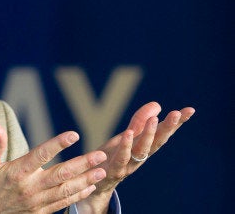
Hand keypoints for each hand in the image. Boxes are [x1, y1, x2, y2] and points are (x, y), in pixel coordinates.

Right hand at [0, 124, 107, 213]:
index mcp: (16, 172)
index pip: (41, 155)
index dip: (58, 143)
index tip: (74, 134)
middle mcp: (29, 188)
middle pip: (61, 174)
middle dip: (83, 164)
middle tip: (101, 155)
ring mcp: (35, 202)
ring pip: (66, 190)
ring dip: (86, 180)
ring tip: (102, 171)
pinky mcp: (38, 213)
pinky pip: (62, 204)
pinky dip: (77, 195)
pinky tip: (89, 187)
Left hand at [77, 102, 194, 212]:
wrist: (96, 182)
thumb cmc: (114, 158)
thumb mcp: (127, 137)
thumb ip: (140, 121)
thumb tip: (158, 105)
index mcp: (146, 147)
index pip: (163, 133)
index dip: (177, 123)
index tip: (190, 110)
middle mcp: (141, 156)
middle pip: (157, 141)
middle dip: (167, 127)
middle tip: (176, 113)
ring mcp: (129, 164)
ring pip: (142, 150)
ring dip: (149, 135)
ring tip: (154, 119)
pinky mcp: (114, 170)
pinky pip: (121, 158)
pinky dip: (125, 146)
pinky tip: (128, 133)